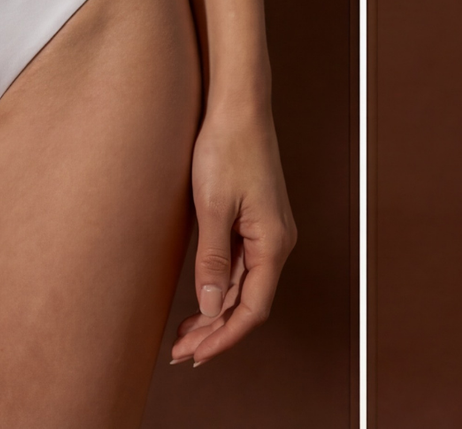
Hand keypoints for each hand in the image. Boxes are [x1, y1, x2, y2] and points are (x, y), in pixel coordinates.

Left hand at [169, 99, 295, 367]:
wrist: (238, 105)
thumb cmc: (227, 148)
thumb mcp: (213, 207)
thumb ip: (213, 261)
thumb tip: (212, 308)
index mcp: (273, 241)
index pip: (253, 309)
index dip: (225, 337)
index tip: (196, 355)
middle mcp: (278, 240)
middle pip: (250, 301)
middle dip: (217, 331)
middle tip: (182, 353)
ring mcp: (269, 229)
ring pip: (246, 285)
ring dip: (218, 311)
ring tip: (186, 334)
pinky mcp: (257, 218)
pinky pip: (243, 264)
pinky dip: (222, 286)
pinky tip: (202, 297)